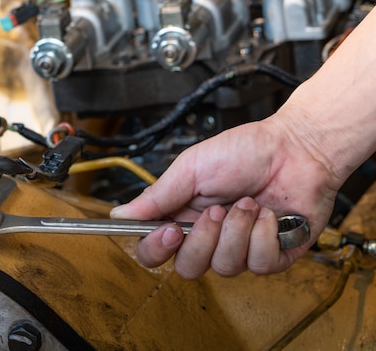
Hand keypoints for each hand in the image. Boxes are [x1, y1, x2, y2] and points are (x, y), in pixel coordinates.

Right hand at [110, 116, 339, 278]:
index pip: (154, 250)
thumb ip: (157, 196)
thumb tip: (118, 215)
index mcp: (182, 216)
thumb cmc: (245, 151)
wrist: (296, 148)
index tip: (168, 229)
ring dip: (237, 230)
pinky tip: (270, 214)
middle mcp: (208, 237)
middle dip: (202, 240)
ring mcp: (240, 249)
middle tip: (214, 210)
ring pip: (224, 267)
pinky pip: (259, 265)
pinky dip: (264, 235)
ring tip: (249, 202)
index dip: (156, 248)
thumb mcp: (192, 168)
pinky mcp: (272, 256)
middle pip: (187, 268)